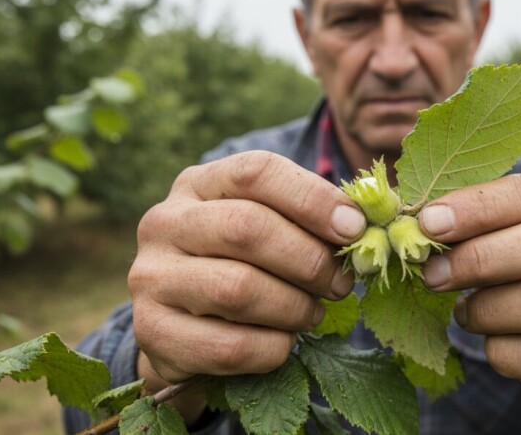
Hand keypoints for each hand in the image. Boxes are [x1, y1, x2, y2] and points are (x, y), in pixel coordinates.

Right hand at [128, 151, 364, 422]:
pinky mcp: (151, 332)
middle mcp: (165, 222)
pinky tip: (285, 343)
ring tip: (314, 313)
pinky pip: (228, 346)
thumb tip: (370, 219)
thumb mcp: (267, 226)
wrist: (181, 328)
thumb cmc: (241, 265)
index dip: (312, 198)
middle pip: (247, 228)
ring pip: (237, 289)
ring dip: (293, 307)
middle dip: (309, 260)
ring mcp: (151, 277)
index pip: (257, 172)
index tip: (355, 228)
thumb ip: (310, 217)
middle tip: (341, 283)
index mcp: (199, 184)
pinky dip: (272, 348)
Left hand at [419, 174, 520, 434]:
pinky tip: (491, 343)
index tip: (428, 222)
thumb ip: (479, 225)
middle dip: (479, 259)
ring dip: (488, 310)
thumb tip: (414, 220)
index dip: (478, 206)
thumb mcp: (516, 240)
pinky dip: (503, 352)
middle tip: (432, 273)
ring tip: (463, 312)